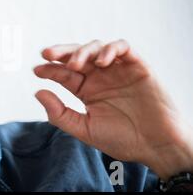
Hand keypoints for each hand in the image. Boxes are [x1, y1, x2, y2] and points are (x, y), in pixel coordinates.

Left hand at [33, 39, 192, 179]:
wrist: (157, 146)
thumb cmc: (122, 139)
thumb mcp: (85, 129)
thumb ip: (60, 114)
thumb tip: (37, 92)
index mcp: (86, 90)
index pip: (64, 74)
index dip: (50, 69)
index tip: (37, 70)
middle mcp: (99, 77)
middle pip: (77, 55)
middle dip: (61, 52)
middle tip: (47, 54)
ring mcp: (117, 70)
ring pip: (96, 48)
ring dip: (84, 51)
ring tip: (76, 64)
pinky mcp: (137, 66)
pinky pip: (122, 48)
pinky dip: (111, 49)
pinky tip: (102, 61)